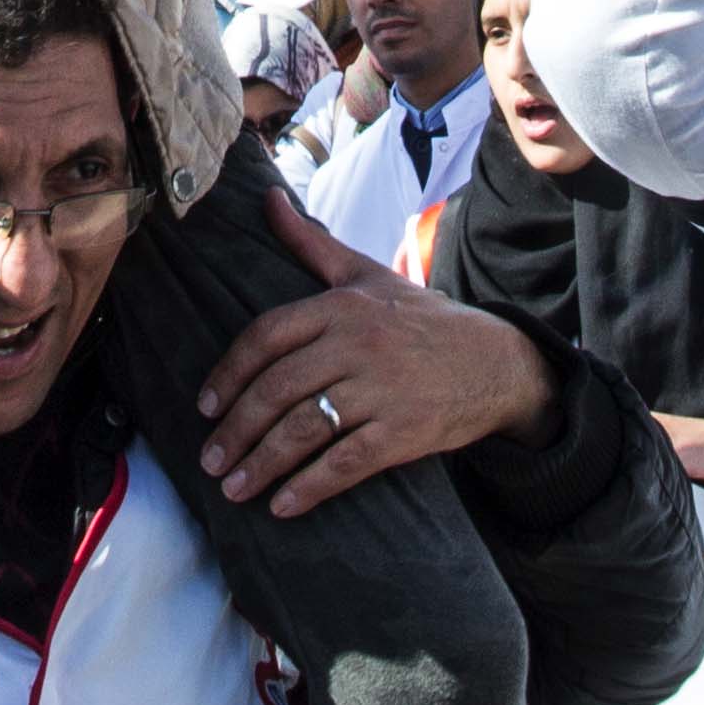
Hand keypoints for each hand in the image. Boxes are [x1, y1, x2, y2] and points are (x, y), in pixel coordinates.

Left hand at [197, 189, 555, 517]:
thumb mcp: (365, 274)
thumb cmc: (421, 319)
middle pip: (278, 389)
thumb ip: (311, 243)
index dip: (230, 374)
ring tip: (233, 488)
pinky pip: (346, 464)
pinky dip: (309, 488)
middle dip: (236, 429)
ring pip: (305, 430)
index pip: (267, 337)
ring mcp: (381, 391)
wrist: (497, 361)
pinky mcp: (404, 433)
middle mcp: (358, 345)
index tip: (206, 407)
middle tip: (210, 459)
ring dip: (262, 464)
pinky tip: (282, 506)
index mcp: (342, 306)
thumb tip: (267, 198)